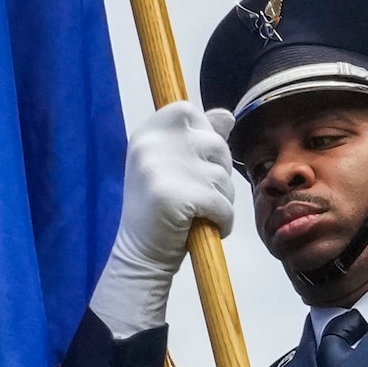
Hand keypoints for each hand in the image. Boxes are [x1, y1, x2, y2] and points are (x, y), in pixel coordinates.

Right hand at [88, 105, 241, 331]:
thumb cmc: (160, 211)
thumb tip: (227, 115)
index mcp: (146, 134)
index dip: (204, 133)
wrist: (141, 256)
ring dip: (222, 200)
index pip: (187, 110)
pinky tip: (207, 228)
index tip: (197, 161)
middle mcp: (150, 145)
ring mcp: (161, 169)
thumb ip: (197, 138)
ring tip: (200, 214)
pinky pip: (222, 203)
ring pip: (222, 176)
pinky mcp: (176, 196)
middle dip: (219, 173)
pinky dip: (224, 221)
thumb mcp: (172, 166)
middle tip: (199, 196)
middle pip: (214, 143)